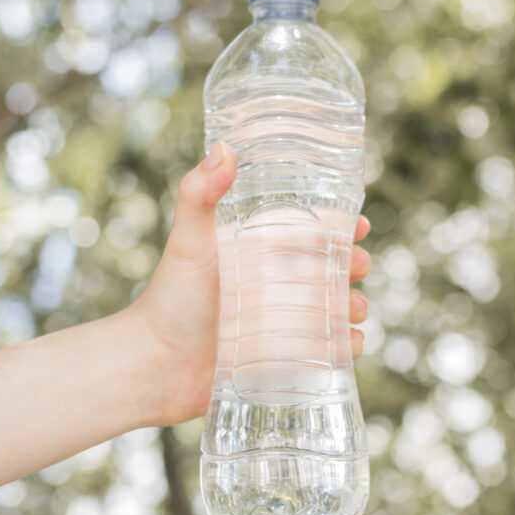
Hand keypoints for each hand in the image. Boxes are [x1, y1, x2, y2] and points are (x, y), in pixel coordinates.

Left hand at [134, 141, 372, 426]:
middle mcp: (272, 285)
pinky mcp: (283, 359)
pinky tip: (350, 342)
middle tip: (358, 267)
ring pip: (334, 310)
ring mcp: (280, 323)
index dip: (339, 227)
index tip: (359, 225)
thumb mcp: (188, 240)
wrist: (156, 365)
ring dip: (354, 307)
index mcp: (258, 252)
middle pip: (329, 270)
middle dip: (353, 266)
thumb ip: (199, 193)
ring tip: (354, 310)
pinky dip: (346, 346)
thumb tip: (225, 148)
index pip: (309, 232)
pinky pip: (326, 351)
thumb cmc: (170, 298)